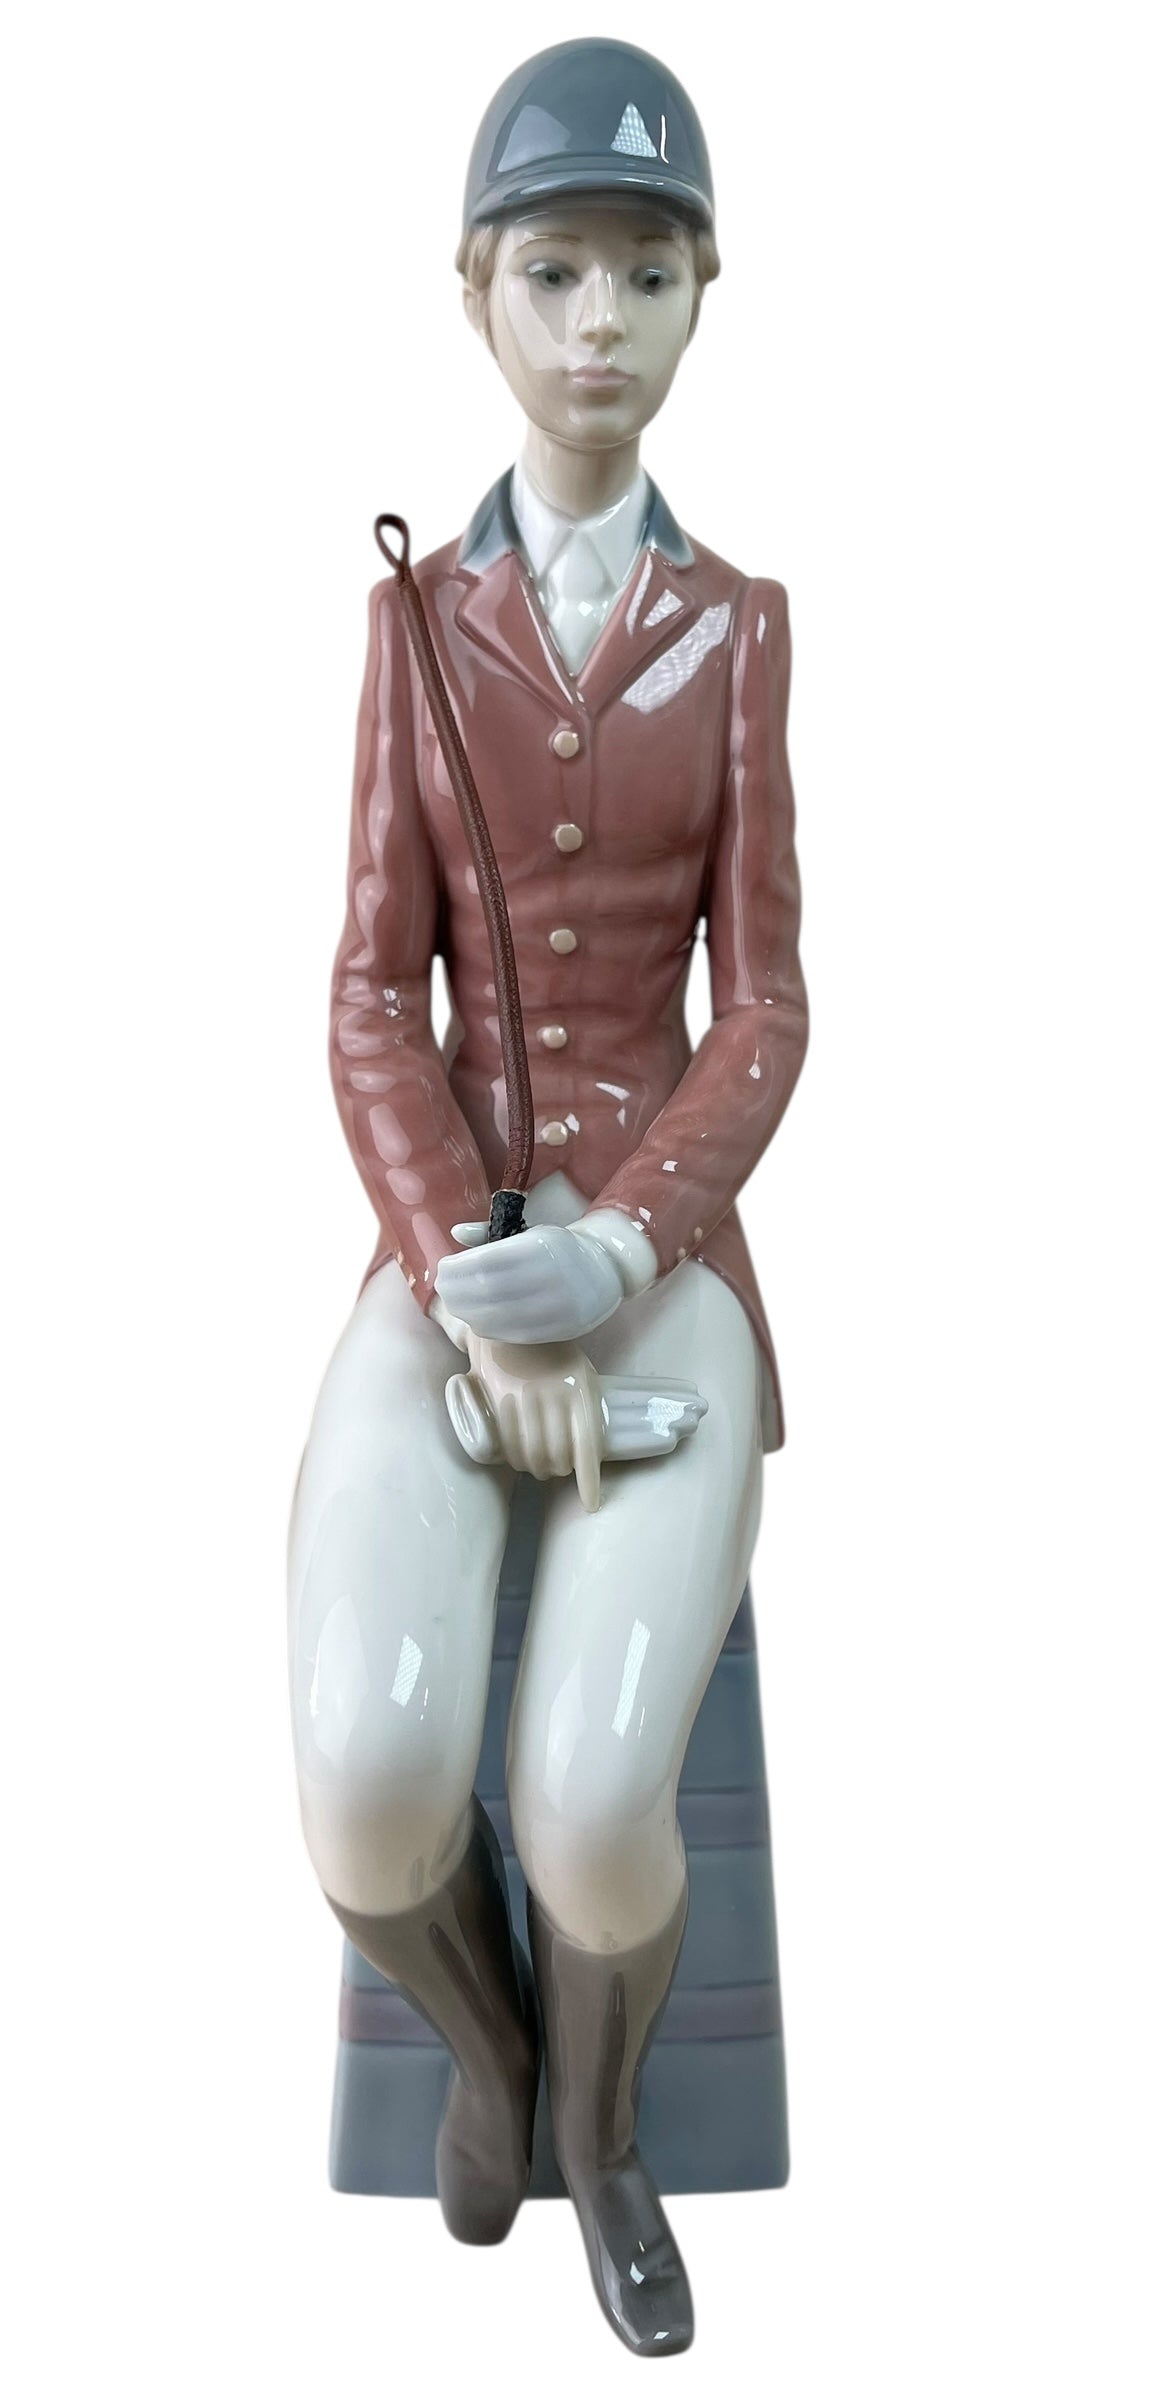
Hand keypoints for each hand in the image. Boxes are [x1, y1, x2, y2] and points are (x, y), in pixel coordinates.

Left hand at [436, 1220, 624, 1343]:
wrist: (605, 1271)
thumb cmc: (558, 1250)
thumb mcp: (530, 1232)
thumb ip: (491, 1232)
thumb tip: (456, 1232)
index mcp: (543, 1246)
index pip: (489, 1261)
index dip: (459, 1269)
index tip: (443, 1269)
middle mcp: (553, 1275)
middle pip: (490, 1291)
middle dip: (458, 1292)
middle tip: (444, 1290)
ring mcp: (558, 1306)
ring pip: (500, 1317)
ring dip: (469, 1313)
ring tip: (457, 1305)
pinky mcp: (560, 1330)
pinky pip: (515, 1335)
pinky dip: (488, 1328)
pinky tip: (477, 1319)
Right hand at [444, 1347, 708, 1511]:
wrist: (514, 1324)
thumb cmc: (555, 1355)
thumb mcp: (581, 1375)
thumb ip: (584, 1409)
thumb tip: (589, 1452)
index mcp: (580, 1391)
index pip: (587, 1447)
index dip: (588, 1481)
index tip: (591, 1504)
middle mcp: (554, 1398)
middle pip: (558, 1456)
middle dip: (560, 1471)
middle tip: (557, 1471)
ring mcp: (525, 1400)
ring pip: (532, 1454)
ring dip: (537, 1469)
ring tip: (539, 1468)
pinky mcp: (500, 1401)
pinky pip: (509, 1444)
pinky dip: (515, 1459)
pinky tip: (518, 1460)